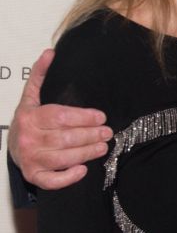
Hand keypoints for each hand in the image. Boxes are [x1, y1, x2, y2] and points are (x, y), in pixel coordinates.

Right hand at [8, 49, 112, 189]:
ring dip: (86, 153)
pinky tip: (83, 169)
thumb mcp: (32, 96)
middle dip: (90, 135)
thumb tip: (50, 52)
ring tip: (103, 147)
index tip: (102, 117)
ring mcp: (30, 159)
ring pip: (62, 158)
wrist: (12, 146)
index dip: (84, 117)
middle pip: (65, 138)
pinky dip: (68, 177)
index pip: (61, 117)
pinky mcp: (34, 176)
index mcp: (30, 117)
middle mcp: (29, 138)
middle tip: (108, 133)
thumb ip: (41, 74)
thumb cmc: (29, 120)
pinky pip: (51, 180)